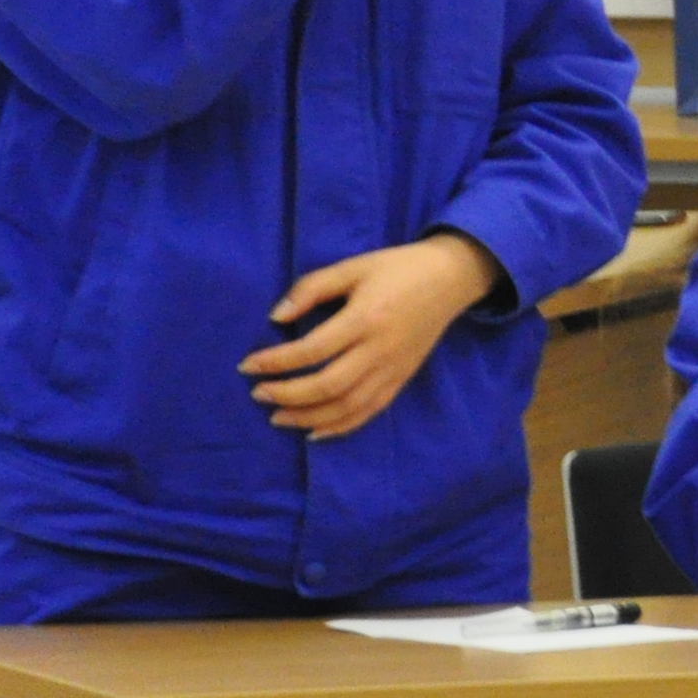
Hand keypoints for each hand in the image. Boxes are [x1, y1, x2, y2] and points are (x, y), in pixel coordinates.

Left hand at [240, 233, 497, 437]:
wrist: (450, 279)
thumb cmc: (396, 269)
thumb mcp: (352, 267)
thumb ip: (312, 288)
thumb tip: (276, 317)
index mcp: (365, 318)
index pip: (313, 350)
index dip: (275, 362)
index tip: (247, 365)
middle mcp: (380, 350)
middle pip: (328, 385)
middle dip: (287, 394)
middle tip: (258, 393)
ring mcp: (393, 370)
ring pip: (347, 406)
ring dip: (308, 417)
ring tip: (277, 417)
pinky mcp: (401, 380)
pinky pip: (369, 412)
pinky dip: (340, 427)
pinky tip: (314, 431)